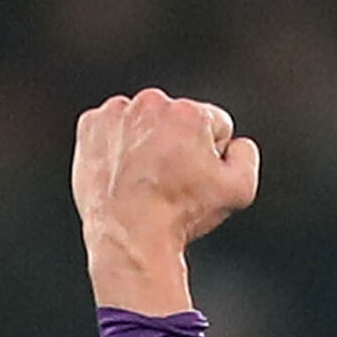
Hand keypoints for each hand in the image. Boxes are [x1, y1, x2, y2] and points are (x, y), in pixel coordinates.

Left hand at [72, 88, 260, 314]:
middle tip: (170, 181)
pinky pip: (114, 129)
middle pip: (179, 120)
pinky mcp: (90, 126)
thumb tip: (236, 143)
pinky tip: (123, 173)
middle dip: (179, 144)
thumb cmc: (182, 213)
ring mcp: (117, 112)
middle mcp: (152, 102)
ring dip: (148, 143)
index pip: (216, 125)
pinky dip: (118, 146)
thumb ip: (247, 155)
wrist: (128, 234)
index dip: (213, 155)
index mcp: (189, 112)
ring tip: (145, 179)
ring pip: (145, 123)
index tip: (196, 178)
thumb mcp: (240, 190)